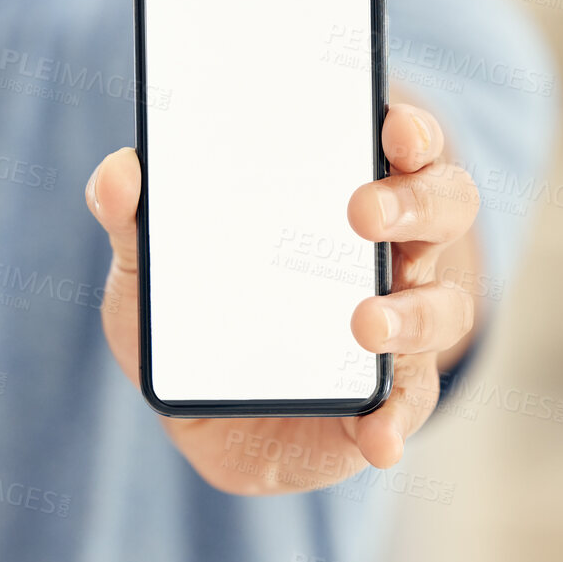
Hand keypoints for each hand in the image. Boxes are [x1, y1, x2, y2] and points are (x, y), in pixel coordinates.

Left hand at [85, 101, 478, 494]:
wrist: (199, 413)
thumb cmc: (191, 313)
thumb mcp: (150, 265)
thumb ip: (133, 218)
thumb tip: (119, 172)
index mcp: (343, 196)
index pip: (400, 144)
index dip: (409, 129)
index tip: (393, 127)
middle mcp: (389, 253)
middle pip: (443, 208)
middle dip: (415, 202)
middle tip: (362, 210)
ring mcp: (398, 327)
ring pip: (442, 306)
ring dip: (413, 312)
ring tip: (365, 323)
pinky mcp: (386, 399)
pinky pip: (409, 406)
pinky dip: (397, 420)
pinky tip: (377, 434)